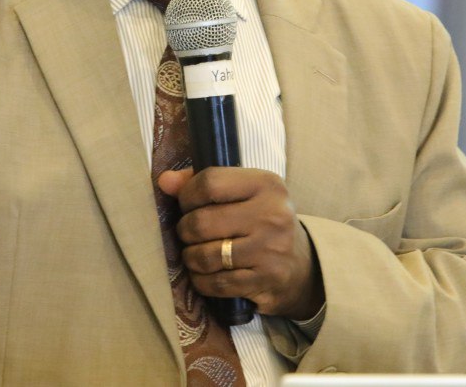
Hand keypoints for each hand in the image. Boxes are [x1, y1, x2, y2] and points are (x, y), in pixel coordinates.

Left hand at [158, 167, 323, 319]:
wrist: (301, 266)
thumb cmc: (261, 222)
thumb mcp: (243, 194)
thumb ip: (202, 183)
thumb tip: (164, 181)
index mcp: (266, 184)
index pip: (209, 183)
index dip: (186, 195)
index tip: (185, 204)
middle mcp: (272, 214)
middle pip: (202, 222)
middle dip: (185, 230)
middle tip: (188, 234)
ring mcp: (271, 250)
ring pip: (205, 256)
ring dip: (191, 258)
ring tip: (195, 254)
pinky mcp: (267, 280)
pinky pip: (216, 283)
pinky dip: (202, 281)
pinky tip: (206, 275)